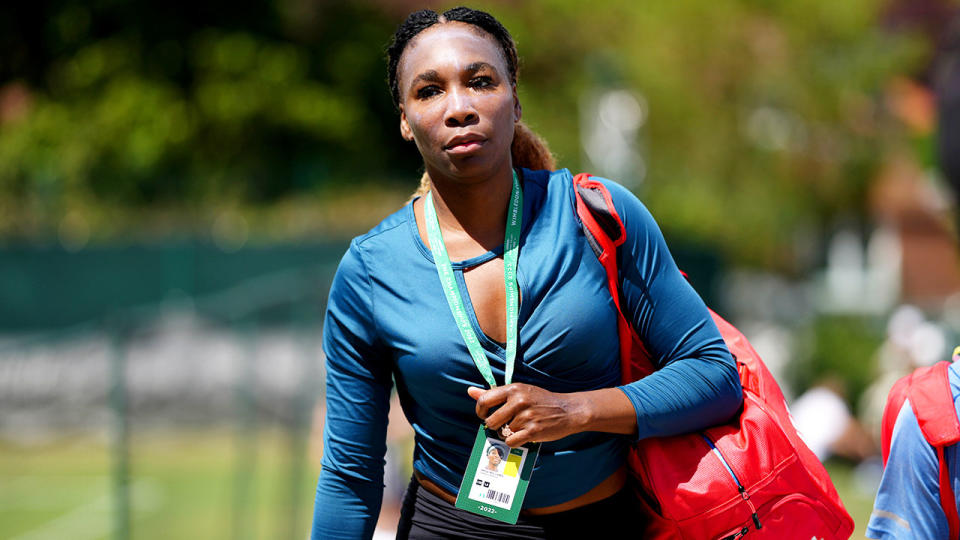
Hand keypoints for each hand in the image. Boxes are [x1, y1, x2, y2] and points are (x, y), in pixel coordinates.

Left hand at [466, 383, 587, 446]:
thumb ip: (494, 393)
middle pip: (491, 421)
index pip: (484, 400)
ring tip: (520, 427)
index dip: (480, 411)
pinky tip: (524, 435)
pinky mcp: (533, 431)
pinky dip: (515, 441)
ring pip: (503, 432)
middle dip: (495, 426)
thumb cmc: (540, 400)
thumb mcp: (519, 391)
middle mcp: (519, 401)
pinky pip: (512, 441)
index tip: (485, 415)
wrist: (568, 410)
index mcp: (513, 389)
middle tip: (505, 424)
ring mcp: (526, 416)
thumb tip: (470, 391)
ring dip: (508, 433)